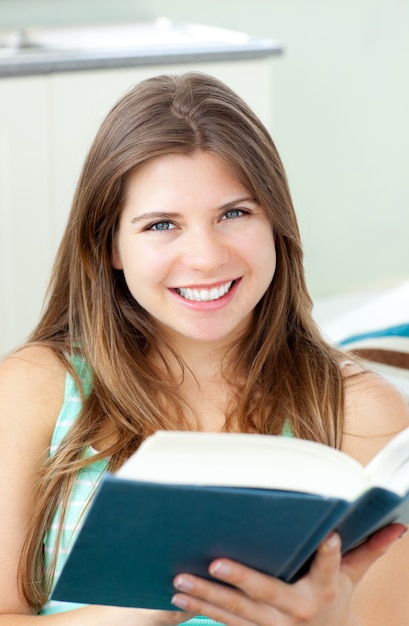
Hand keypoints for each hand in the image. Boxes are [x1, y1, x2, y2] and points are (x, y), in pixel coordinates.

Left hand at [171, 524, 404, 625]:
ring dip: (206, 596)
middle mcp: (296, 612)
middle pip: (264, 594)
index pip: (328, 568)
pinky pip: (225, 623)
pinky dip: (201, 610)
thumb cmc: (335, 601)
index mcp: (323, 591)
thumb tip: (400, 525)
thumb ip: (369, 550)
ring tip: (180, 580)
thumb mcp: (353, 578)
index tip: (330, 537)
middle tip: (214, 562)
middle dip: (238, 578)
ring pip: (236, 613)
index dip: (329, 554)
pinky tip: (178, 598)